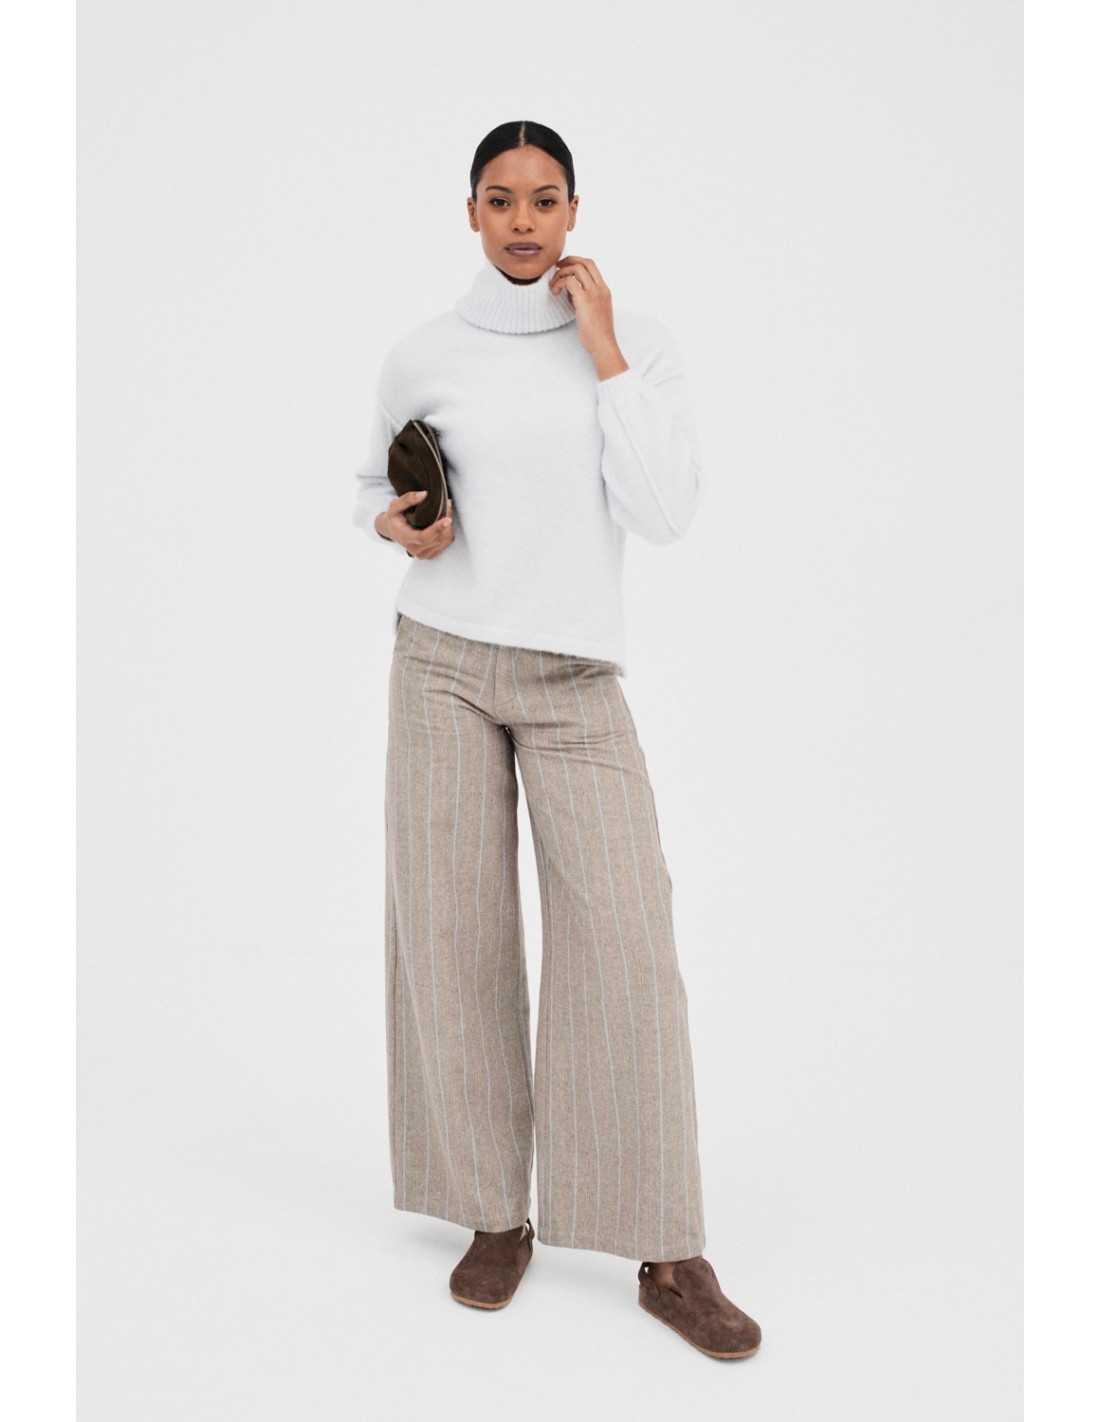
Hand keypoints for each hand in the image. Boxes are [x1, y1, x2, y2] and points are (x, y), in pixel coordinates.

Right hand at [378, 490, 454, 558]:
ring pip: (444, 541)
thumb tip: (425, 494)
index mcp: (405, 537)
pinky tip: (442, 524)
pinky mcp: (429, 555)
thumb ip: (408, 499)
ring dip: (448, 527)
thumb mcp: (395, 505)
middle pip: (437, 538)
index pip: (423, 538)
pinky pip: (445, 543)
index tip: (447, 519)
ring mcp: (422, 554)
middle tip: (446, 506)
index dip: (436, 529)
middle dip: (445, 523)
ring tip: (444, 514)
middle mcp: (414, 549)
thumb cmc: (394, 517)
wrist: (392, 530)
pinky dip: (447, 532)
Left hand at [550, 255, 628, 377]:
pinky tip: (555, 293)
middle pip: (584, 262)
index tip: (564, 267)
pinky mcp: (585, 300)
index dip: (576, 261)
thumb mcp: (593, 311)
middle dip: (567, 261)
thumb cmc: (597, 333)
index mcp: (604, 290)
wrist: (603, 345)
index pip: (591, 265)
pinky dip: (559, 284)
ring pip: (576, 269)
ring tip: (553, 286)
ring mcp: (594, 293)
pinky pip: (568, 281)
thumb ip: (584, 298)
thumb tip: (569, 292)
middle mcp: (600, 288)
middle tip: (556, 269)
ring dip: (561, 273)